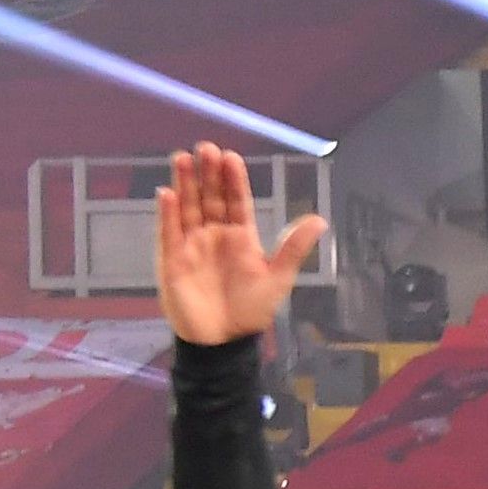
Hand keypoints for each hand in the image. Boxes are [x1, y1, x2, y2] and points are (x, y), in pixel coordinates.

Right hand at [152, 144, 323, 347]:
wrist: (224, 340)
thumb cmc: (251, 309)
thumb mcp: (277, 277)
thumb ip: (293, 248)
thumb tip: (320, 219)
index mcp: (241, 236)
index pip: (237, 201)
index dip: (234, 180)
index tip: (231, 157)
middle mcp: (215, 234)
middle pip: (210, 197)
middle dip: (208, 173)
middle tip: (206, 148)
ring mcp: (192, 244)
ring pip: (188, 207)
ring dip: (186, 183)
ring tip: (183, 158)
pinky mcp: (172, 259)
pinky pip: (168, 232)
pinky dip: (167, 213)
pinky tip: (168, 193)